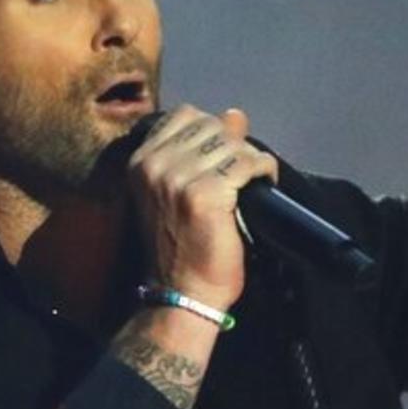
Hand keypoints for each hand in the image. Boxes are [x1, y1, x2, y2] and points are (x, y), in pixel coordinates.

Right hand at [125, 105, 279, 308]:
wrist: (183, 293)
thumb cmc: (182, 248)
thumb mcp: (181, 192)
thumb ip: (201, 152)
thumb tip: (235, 114)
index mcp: (142, 161)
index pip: (186, 116)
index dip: (213, 130)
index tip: (225, 155)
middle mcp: (155, 165)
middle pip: (211, 126)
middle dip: (234, 145)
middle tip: (243, 173)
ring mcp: (178, 177)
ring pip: (232, 143)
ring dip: (250, 159)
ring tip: (253, 180)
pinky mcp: (206, 194)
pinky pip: (247, 163)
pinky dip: (263, 169)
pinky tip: (265, 183)